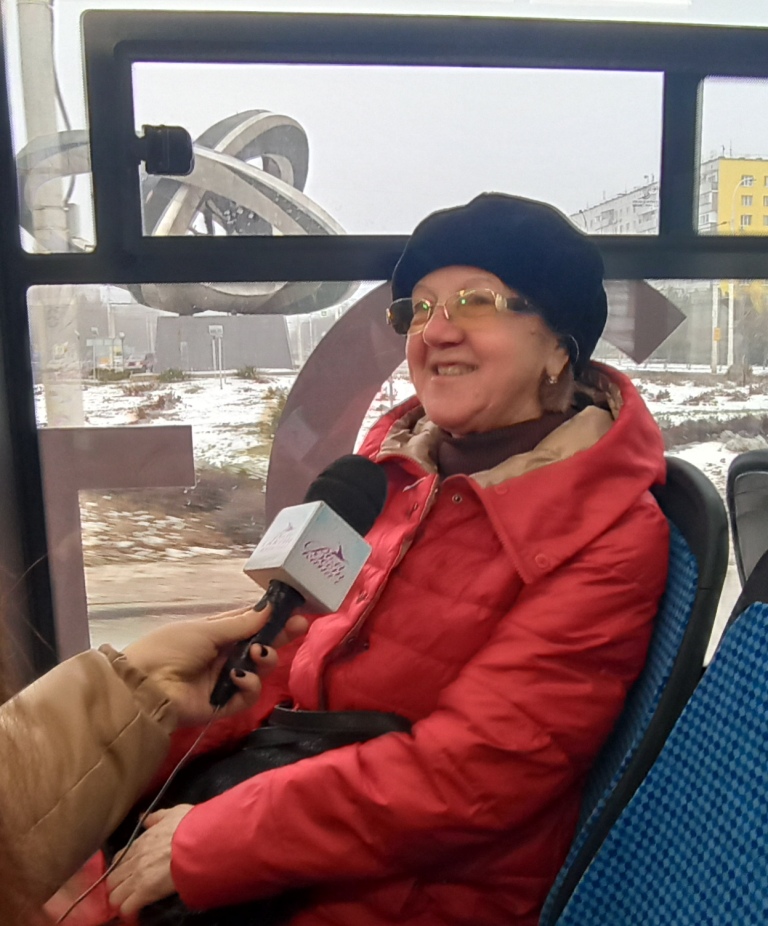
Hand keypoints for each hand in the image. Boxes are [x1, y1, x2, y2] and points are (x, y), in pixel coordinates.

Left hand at [107, 804, 191, 915]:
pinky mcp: (145, 893)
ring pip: (115, 895)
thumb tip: (144, 820)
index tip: (128, 872)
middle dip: (117, 886)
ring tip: (130, 903)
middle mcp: (134, 860)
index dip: (121, 867)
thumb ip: (157, 817)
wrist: (198, 843)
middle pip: (112, 879)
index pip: (119, 858)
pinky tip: (136, 910)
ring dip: (121, 900)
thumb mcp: (174, 814)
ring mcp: (137, 877)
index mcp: (140, 842)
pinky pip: (127, 907)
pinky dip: (129, 911)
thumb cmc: (189, 827)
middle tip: (127, 890)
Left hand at [123, 604, 307, 725]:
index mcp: (219, 634)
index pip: (253, 625)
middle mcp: (226, 656)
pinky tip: (237, 677)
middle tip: (299, 627)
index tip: (296, 611)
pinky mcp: (226, 705)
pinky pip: (249, 694)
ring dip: (266, 659)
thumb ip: (242, 623)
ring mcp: (227, 681)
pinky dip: (249, 684)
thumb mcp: (207, 629)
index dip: (274, 619)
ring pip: (261, 670)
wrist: (146, 685)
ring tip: (258, 653)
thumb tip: (270, 607)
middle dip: (281, 636)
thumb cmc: (171, 647)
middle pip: (262, 646)